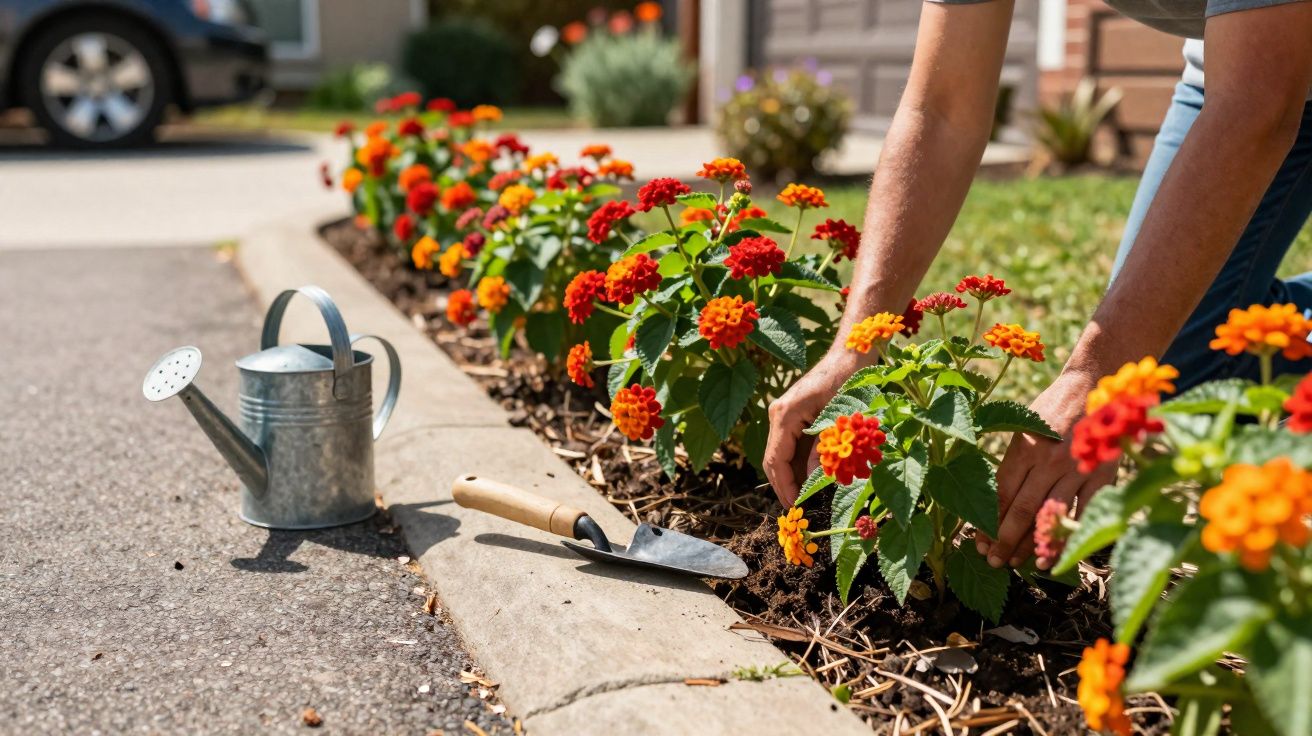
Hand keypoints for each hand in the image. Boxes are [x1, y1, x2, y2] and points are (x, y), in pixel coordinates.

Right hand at [764, 351, 864, 505]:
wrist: (851, 354)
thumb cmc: (848, 381)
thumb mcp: (839, 421)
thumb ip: (823, 451)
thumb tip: (811, 481)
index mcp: (785, 414)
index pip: (776, 459)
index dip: (784, 486)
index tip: (794, 507)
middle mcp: (778, 414)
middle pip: (773, 459)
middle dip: (783, 485)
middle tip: (796, 509)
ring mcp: (784, 414)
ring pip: (781, 454)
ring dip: (790, 476)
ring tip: (804, 498)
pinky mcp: (794, 415)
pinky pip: (791, 445)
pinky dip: (798, 463)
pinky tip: (809, 478)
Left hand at [975, 372, 1117, 568]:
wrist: (1094, 384)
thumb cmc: (1052, 407)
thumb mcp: (1022, 424)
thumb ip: (1012, 458)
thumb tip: (994, 499)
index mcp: (1024, 447)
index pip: (1000, 492)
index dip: (988, 520)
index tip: (978, 542)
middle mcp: (1047, 460)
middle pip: (1022, 509)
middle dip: (1004, 540)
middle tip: (992, 561)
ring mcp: (1076, 469)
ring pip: (1050, 515)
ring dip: (1033, 544)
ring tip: (1017, 564)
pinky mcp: (1101, 475)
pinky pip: (1084, 512)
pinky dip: (1069, 536)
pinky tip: (1056, 556)